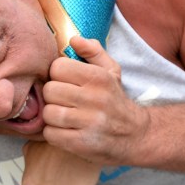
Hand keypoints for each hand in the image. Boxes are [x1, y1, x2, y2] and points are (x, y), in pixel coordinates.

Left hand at [22, 141, 101, 184]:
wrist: (77, 137)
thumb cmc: (53, 142)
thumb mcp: (31, 146)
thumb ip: (27, 161)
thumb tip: (28, 164)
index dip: (43, 177)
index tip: (51, 167)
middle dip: (57, 184)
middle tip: (64, 167)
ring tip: (74, 169)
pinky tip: (83, 175)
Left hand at [41, 36, 147, 165]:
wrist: (135, 135)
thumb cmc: (115, 100)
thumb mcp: (111, 72)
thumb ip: (93, 52)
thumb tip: (73, 40)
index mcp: (99, 77)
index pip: (58, 67)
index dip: (58, 75)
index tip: (65, 82)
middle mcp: (95, 99)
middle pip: (50, 90)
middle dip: (53, 96)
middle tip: (63, 101)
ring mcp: (89, 123)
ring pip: (48, 113)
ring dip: (52, 116)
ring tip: (63, 116)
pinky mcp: (82, 144)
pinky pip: (51, 134)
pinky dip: (53, 134)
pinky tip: (65, 131)